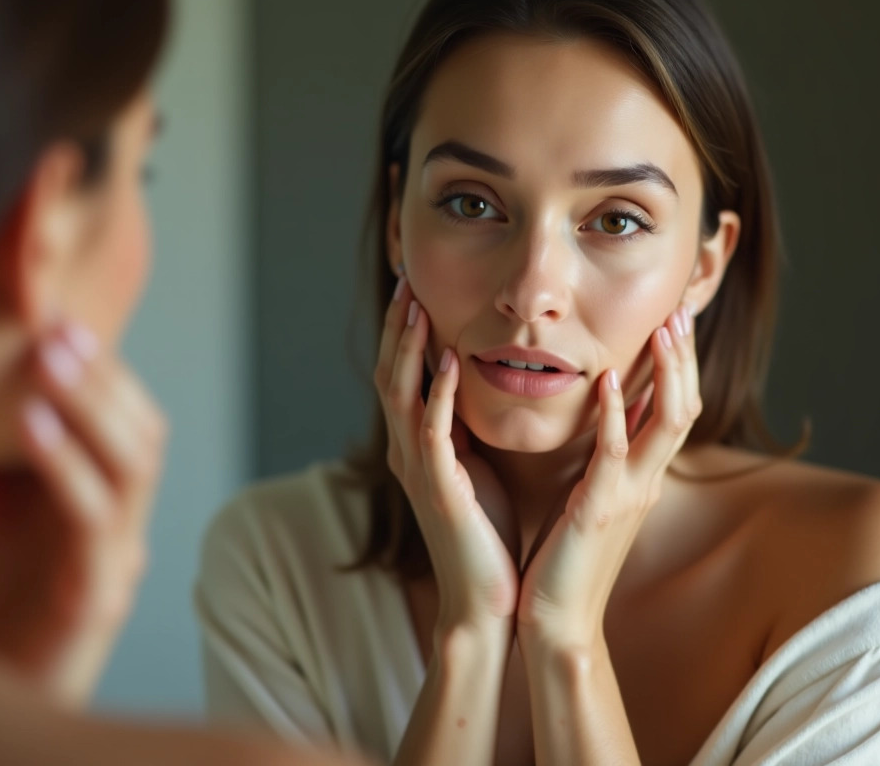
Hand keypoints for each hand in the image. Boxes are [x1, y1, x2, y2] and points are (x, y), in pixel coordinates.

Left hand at [0, 320, 166, 704]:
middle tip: (59, 328)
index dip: (107, 369)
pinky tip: (30, 423)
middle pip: (144, 437)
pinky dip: (66, 465)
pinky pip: (94, 521)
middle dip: (103, 376)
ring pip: (132, 470)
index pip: (134, 422)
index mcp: (106, 500)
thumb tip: (2, 356)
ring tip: (48, 360)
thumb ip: (14, 442)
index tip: (63, 319)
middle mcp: (124, 527)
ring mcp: (116, 561)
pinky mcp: (93, 597)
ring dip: (92, 406)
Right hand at [376, 278, 517, 634]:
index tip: (417, 288)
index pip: (403, 375)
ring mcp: (418, 469)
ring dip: (409, 347)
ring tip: (418, 304)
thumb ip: (467, 427)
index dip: (405, 331)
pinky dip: (439, 392)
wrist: (486, 599)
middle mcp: (408, 451)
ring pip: (401, 394)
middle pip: (391, 374)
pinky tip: (450, 359)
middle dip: (399, 326)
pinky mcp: (438, 487)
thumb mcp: (478, 466)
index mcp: (417, 445)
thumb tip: (477, 384)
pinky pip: (432, 430)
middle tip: (408, 279)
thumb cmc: (488, 534)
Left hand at [517, 306, 699, 648]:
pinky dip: (616, 415)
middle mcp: (646, 481)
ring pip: (668, 423)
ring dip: (667, 373)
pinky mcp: (601, 509)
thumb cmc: (564, 557)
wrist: (556, 618)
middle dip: (684, 358)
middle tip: (681, 310)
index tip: (673, 321)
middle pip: (685, 406)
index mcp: (641, 477)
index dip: (679, 365)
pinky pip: (615, 454)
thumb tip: (607, 416)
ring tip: (663, 330)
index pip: (674, 409)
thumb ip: (604, 458)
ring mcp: (629, 494)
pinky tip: (608, 382)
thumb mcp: (591, 497)